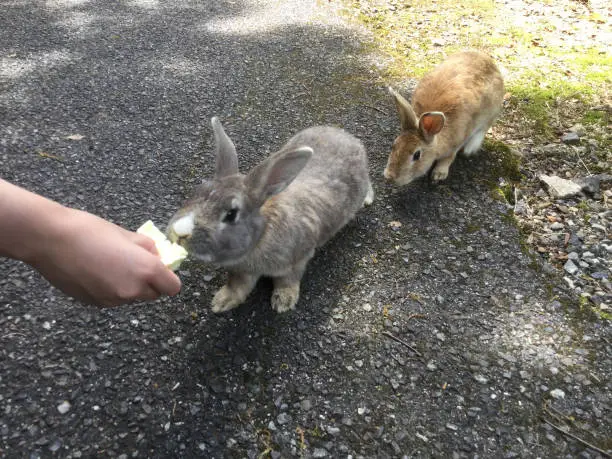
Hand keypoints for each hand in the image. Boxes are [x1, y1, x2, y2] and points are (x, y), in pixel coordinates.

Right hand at [26, 208, 181, 306]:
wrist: (50, 240)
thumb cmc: (90, 231)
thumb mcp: (127, 234)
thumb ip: (147, 249)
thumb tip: (158, 256)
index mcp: (145, 271)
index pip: (172, 287)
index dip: (167, 278)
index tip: (159, 268)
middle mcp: (132, 291)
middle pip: (153, 295)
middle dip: (149, 283)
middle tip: (134, 264)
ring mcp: (112, 300)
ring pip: (132, 298)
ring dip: (129, 287)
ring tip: (110, 265)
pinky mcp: (95, 304)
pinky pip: (113, 299)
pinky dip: (111, 290)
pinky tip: (96, 272)